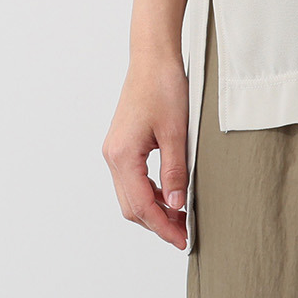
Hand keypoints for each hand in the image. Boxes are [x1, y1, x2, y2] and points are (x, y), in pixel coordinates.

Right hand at [103, 51, 190, 249]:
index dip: (163, 227)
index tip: (182, 239)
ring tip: (181, 216)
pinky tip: (170, 194)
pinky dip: (150, 192)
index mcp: (122, 155)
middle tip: (184, 233)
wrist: (152, 57)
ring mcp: (115, 150)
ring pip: (130, 195)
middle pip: (131, 206)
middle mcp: (112, 156)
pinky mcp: (122, 144)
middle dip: (157, 223)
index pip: (141, 205)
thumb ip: (175, 170)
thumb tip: (177, 205)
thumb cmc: (163, 86)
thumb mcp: (176, 131)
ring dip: (154, 209)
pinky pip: (132, 179)